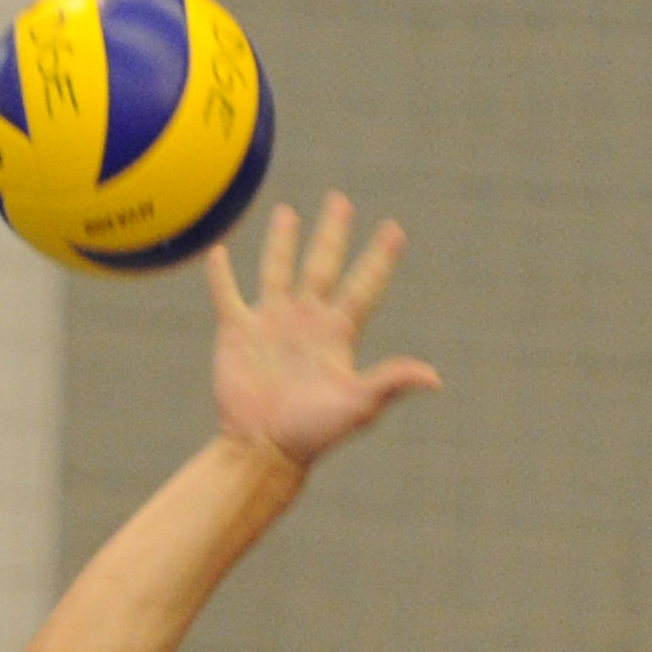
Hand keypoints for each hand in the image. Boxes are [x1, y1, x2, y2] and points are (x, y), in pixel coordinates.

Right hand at [205, 195, 439, 468]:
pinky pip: (227, 295)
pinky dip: (220, 275)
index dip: (380, 258)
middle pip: (323, 265)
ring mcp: (269, 323)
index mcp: (337, 333)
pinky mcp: (236, 332)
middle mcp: (305, 321)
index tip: (395, 229)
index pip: (363, 286)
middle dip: (332, 234)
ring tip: (287, 213)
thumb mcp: (357, 405)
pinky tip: (217, 251)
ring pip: (277, 269)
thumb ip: (391, 382)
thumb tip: (434, 379)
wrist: (263, 449)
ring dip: (281, 242)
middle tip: (341, 201)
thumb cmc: (313, 434)